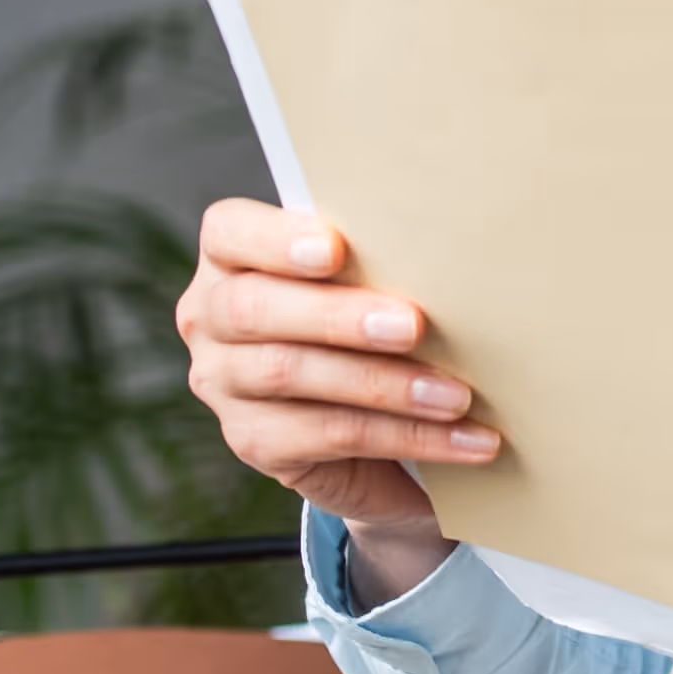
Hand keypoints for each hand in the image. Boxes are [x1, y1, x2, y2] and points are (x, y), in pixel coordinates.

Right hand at [175, 200, 498, 603]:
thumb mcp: (370, 283)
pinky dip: (405, 435)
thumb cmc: (373, 322)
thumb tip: (453, 259)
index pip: (229, 232)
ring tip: (456, 395)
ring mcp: (222, 383)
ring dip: (385, 384)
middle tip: (414, 325)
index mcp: (231, 256)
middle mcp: (210, 317)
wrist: (371, 426)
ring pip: (292, 374)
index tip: (334, 250)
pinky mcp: (253, 441)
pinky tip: (462, 439)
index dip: (275, 240)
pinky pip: (328, 435)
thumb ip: (380, 263)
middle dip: (339, 316)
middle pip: (256, 309)